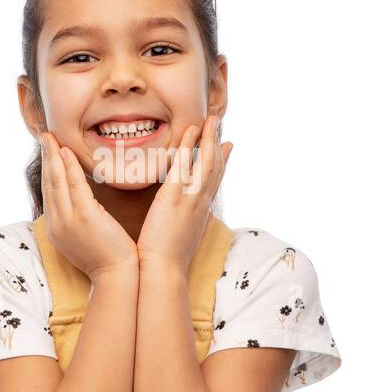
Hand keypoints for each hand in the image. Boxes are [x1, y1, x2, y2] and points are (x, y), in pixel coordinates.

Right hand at [39, 131, 139, 279]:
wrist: (117, 276)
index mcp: (56, 229)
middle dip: (46, 158)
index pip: (49, 193)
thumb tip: (83, 205)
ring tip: (50, 137)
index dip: (48, 170)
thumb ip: (79, 220)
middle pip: (49, 184)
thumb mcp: (85, 239)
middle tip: (44, 136)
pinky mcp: (83, 217)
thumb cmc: (108, 259)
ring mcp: (67, 220)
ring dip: (53, 156)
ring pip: (57, 182)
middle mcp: (56, 224)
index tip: (48, 152)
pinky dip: (69, 166)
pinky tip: (66, 151)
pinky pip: (73, 186)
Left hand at [136, 115, 231, 269]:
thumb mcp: (183, 236)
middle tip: (218, 123)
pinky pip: (184, 166)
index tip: (227, 144)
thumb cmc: (167, 259)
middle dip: (217, 143)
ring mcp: (189, 199)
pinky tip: (191, 132)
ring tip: (210, 120)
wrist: (163, 271)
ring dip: (208, 139)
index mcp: (202, 211)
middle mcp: (200, 202)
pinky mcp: (174, 198)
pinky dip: (189, 146)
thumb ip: (186, 221)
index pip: (216, 181)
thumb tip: (186, 216)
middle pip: (215, 167)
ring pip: (205, 163)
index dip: (223, 161)